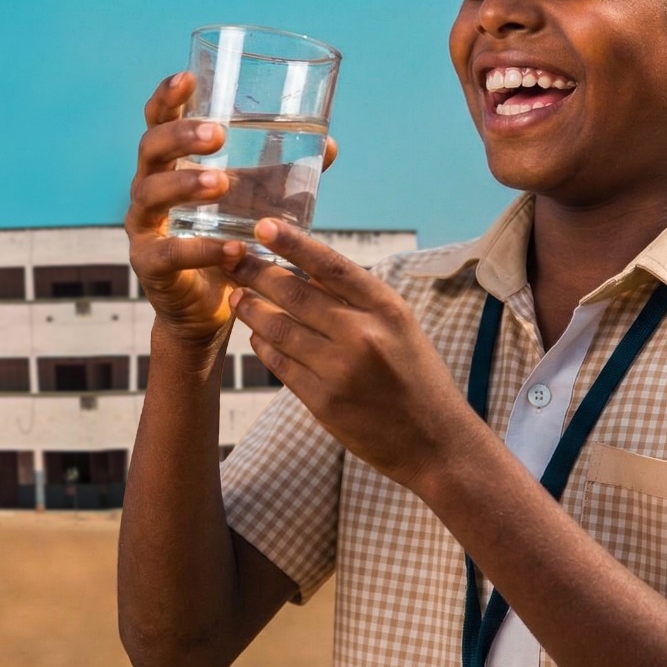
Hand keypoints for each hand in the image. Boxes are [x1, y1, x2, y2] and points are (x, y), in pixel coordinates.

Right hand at [126, 74, 337, 346]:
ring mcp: (144, 227)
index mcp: (169, 164)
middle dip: (181, 136)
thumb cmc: (227, 236)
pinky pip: (169, 253)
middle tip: (219, 134)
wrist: (211, 304)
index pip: (158, 120)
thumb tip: (329, 143)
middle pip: (150, 149)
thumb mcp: (255, 199)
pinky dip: (201, 249)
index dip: (167, 97)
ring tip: (220, 182)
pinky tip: (232, 246)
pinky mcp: (150, 266)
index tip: (188, 77)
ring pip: (150, 195)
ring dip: (185, 184)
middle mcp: (148, 188)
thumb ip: (283, 173)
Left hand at [224, 219, 478, 487]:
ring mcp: (340, 370)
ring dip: (251, 308)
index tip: (263, 225)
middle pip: (295, 294)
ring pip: (279, 328)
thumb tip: (304, 267)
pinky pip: (280, 364)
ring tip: (237, 295)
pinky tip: (256, 335)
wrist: (434, 442)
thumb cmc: (416, 376)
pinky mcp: (323, 402)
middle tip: (232, 257)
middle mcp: (363, 335)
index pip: (331, 265)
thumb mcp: (400, 326)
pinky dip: (263, 345)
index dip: (293, 243)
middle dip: (256, 272)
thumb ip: (357, 299)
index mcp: (386, 309)